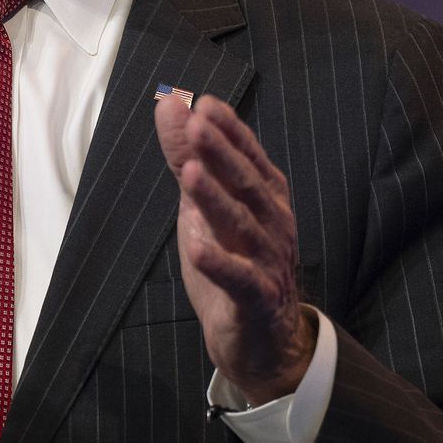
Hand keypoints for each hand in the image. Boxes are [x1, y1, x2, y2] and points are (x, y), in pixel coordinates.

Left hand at [155, 93, 314, 403]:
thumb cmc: (233, 261)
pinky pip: (240, 279)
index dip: (229, 131)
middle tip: (198, 125)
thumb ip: (187, 157)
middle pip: (247, 184)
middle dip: (222, 154)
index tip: (205, 103)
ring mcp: (268, 261)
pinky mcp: (257, 298)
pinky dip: (220, 263)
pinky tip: (197, 249)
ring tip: (190, 173)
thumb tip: (171, 104)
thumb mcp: (203, 206)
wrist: (260, 338)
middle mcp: (272, 223)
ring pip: (242, 226)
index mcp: (263, 197)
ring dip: (216, 199)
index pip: (248, 156)